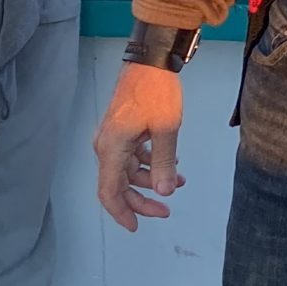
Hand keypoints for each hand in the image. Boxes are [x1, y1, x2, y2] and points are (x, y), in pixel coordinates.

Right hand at [93, 65, 184, 230]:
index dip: (121, 213)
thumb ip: (163, 164)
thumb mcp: (166, 130)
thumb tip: (164, 193)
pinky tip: (171, 165)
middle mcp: (106, 146)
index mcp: (112, 149)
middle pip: (118, 185)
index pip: (109, 192)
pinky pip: (132, 155)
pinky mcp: (123, 129)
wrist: (152, 59)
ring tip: (179, 182)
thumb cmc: (157, 92)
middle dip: (141, 200)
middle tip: (166, 210)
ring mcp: (113, 137)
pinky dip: (149, 163)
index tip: (136, 227)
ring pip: (127, 170)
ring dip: (150, 180)